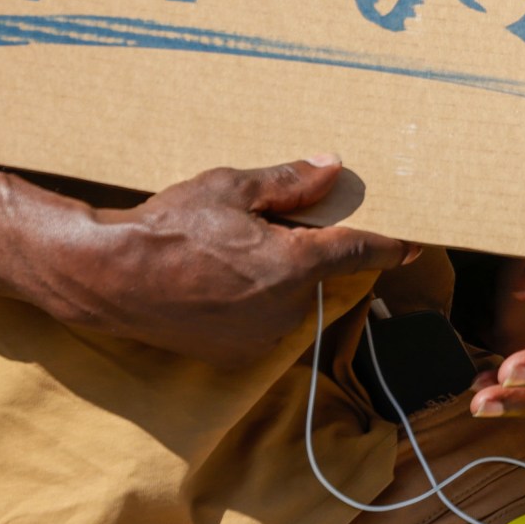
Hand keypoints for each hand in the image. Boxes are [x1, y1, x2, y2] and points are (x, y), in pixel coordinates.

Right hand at [0, 157, 414, 363]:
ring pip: (292, 301)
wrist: (111, 276)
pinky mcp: (234, 354)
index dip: (390, 245)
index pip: (360, 253)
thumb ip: (288, 183)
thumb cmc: (169, 225)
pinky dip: (254, 303)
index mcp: (294, 264)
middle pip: (321, 276)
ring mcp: (260, 336)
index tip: (414, 241)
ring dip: (280, 279)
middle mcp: (286, 308)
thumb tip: (332, 170)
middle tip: (277, 228)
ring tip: (234, 253)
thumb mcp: (230, 187)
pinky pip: (262, 322)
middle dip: (310, 253)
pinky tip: (219, 281)